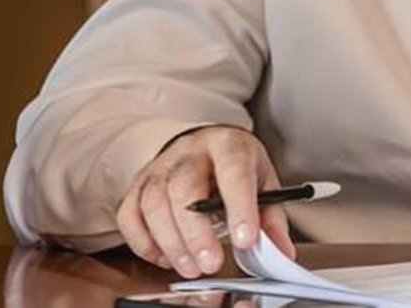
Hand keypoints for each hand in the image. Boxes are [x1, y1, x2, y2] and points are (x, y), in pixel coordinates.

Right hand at [116, 125, 296, 278]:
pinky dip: (144, 242)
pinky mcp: (138, 185)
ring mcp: (160, 166)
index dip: (239, 206)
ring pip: (154, 202)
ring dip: (171, 242)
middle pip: (184, 187)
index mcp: (228, 145)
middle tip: (210, 263)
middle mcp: (190, 150)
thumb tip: (281, 252)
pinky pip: (129, 215)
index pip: (233, 170)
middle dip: (196, 232)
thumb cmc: (235, 167)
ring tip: (191, 267)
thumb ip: (271, 218)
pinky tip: (165, 257)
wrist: (204, 145)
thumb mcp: (262, 182)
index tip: (245, 239)